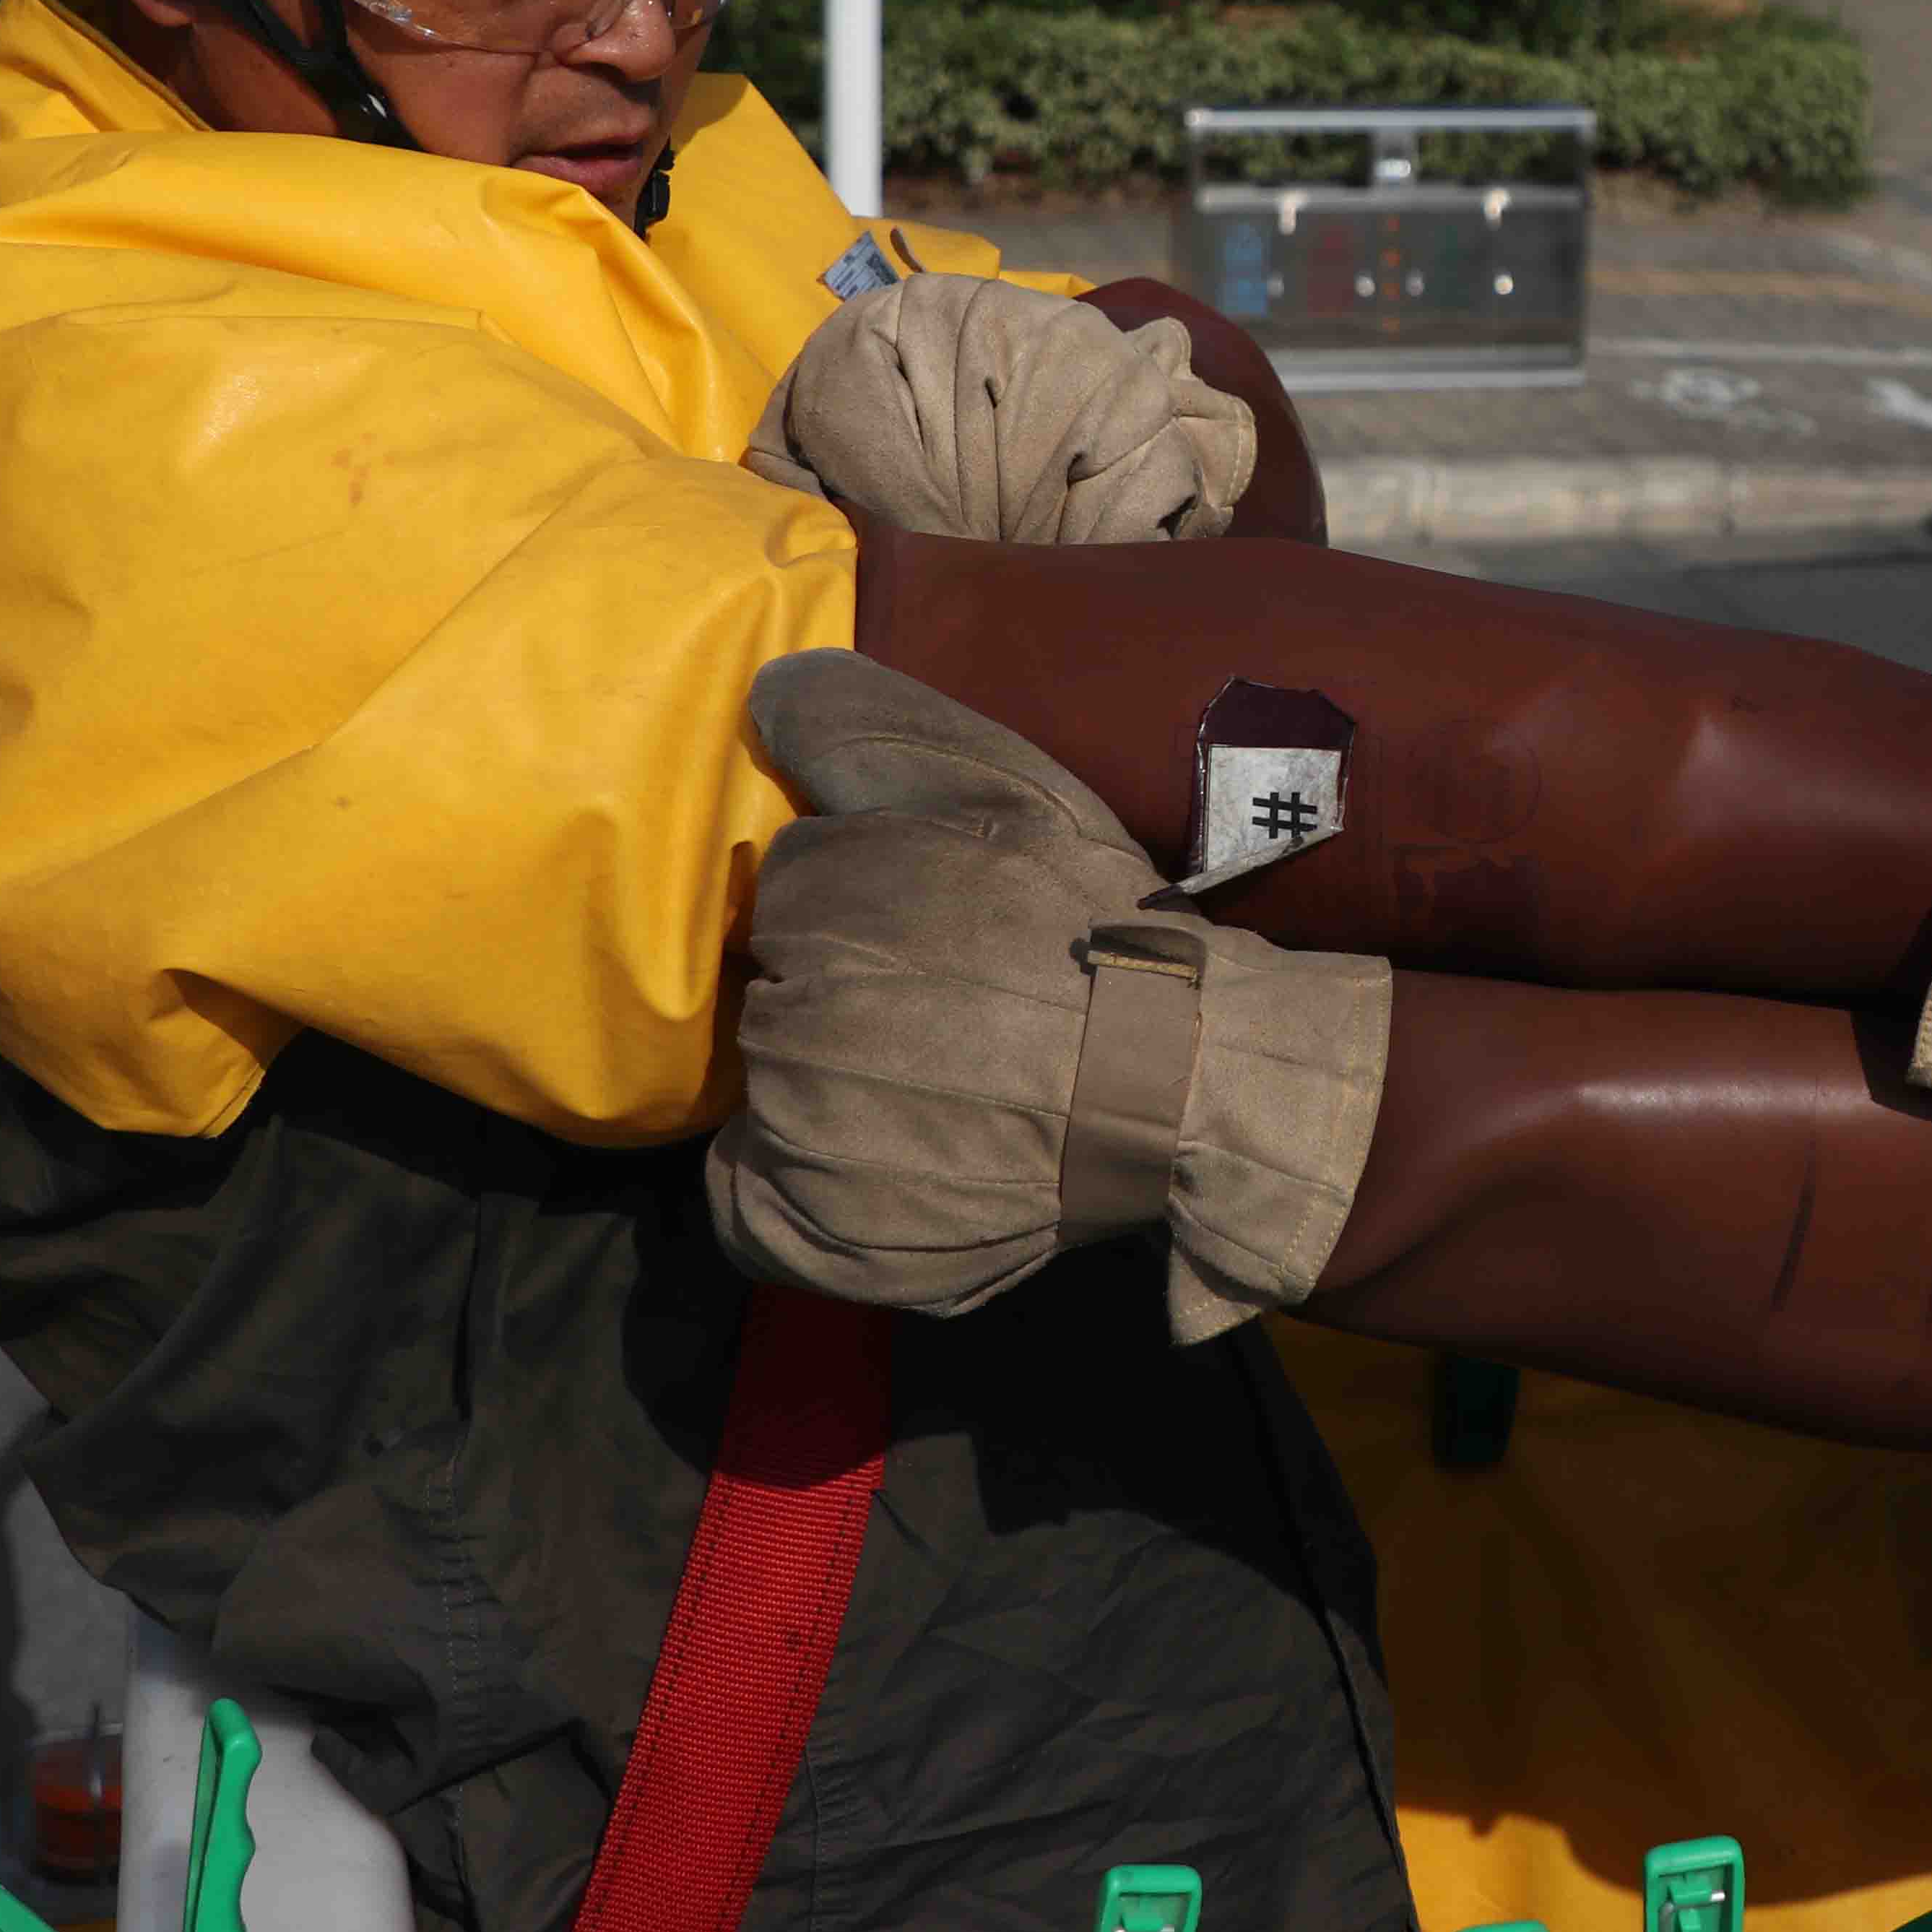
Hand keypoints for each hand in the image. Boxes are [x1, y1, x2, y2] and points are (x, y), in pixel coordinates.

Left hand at [713, 651, 1387, 1342]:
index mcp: (822, 907)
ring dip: (820, 1081)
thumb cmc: (1090, 919)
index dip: (864, 899)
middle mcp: (791, 1026)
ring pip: (766, 1092)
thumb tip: (761, 692)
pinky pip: (752, 1208)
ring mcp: (802, 1144)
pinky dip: (790, 1188)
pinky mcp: (819, 1238)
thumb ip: (865, 724)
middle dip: (841, 989)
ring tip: (927, 1080)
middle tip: (942, 1006)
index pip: (795, 892)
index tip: (936, 920)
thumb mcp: (998, 780)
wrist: (1179, 1076)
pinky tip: (869, 1156)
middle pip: (777, 991)